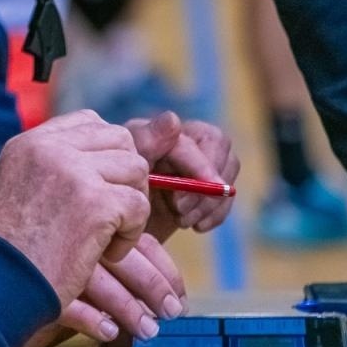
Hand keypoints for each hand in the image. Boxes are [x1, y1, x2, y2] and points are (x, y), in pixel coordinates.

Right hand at [0, 110, 151, 304]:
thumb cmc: (10, 251)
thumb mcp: (23, 190)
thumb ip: (58, 166)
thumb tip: (114, 155)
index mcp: (30, 142)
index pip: (89, 121)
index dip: (107, 151)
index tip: (102, 184)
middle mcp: (51, 148)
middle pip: (120, 140)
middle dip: (126, 176)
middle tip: (113, 212)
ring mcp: (75, 172)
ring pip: (136, 169)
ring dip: (130, 205)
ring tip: (107, 235)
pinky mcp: (96, 203)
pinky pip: (139, 206)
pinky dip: (130, 235)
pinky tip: (106, 254)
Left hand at [126, 112, 239, 241]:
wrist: (118, 221)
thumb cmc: (116, 194)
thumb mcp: (124, 171)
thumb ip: (146, 144)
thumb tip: (173, 120)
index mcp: (157, 132)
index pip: (196, 139)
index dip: (201, 167)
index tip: (193, 196)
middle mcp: (182, 137)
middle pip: (220, 144)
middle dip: (206, 185)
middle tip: (181, 213)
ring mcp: (199, 158)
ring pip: (229, 166)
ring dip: (211, 202)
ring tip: (182, 221)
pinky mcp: (208, 183)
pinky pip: (228, 192)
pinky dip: (216, 213)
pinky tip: (195, 226)